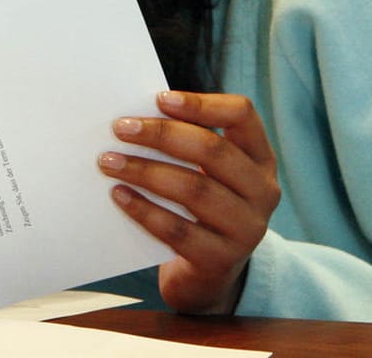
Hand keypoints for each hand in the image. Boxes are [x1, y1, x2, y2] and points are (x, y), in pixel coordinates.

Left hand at [99, 91, 279, 314]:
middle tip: (120, 128)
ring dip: (145, 171)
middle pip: (212, 151)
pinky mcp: (221, 259)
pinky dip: (144, 210)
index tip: (159, 98)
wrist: (208, 274)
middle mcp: (263, 191)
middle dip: (161, 134)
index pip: (242, 116)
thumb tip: (135, 115)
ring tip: (109, 161)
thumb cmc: (199, 207)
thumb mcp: (207, 173)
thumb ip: (186, 143)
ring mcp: (247, 229)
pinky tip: (119, 195)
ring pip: (194, 189)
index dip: (201, 104)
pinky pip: (178, 230)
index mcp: (260, 158)